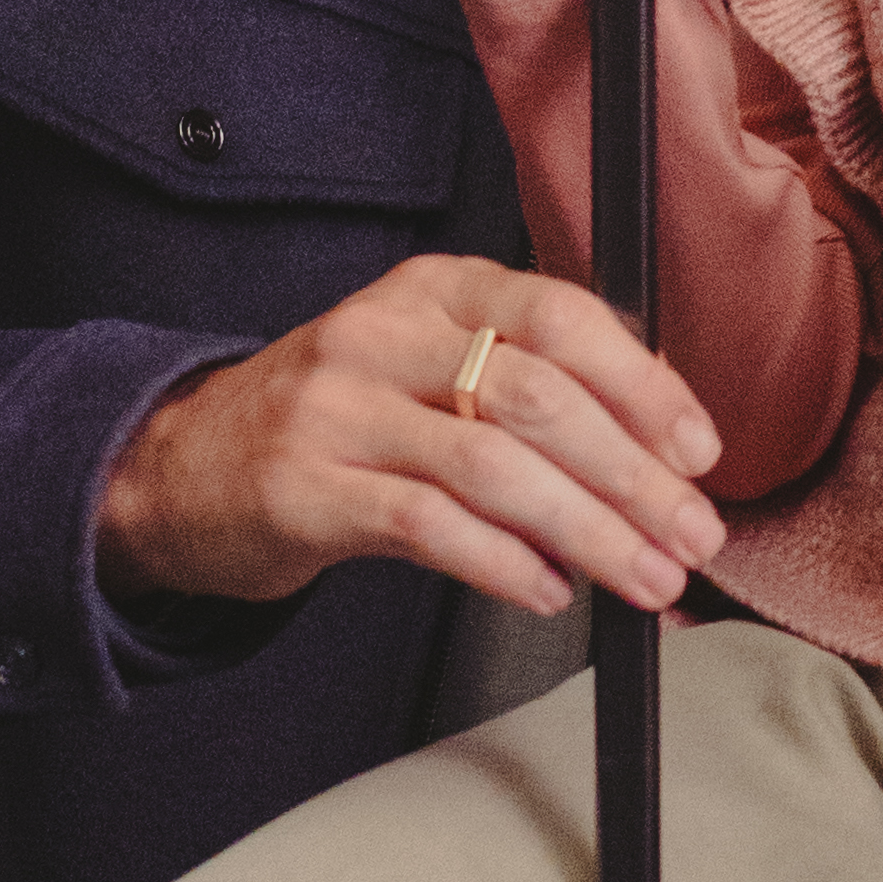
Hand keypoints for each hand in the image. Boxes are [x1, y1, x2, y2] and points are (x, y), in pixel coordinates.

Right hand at [98, 256, 723, 619]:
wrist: (181, 466)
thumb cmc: (337, 423)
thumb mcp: (428, 368)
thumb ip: (529, 387)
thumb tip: (661, 455)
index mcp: (434, 290)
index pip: (562, 315)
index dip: (644, 386)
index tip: (700, 454)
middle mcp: (384, 334)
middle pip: (538, 396)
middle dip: (633, 477)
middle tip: (691, 536)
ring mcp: (337, 410)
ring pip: (493, 467)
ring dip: (589, 532)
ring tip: (642, 579)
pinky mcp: (303, 489)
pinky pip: (428, 525)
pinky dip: (505, 563)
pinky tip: (549, 591)